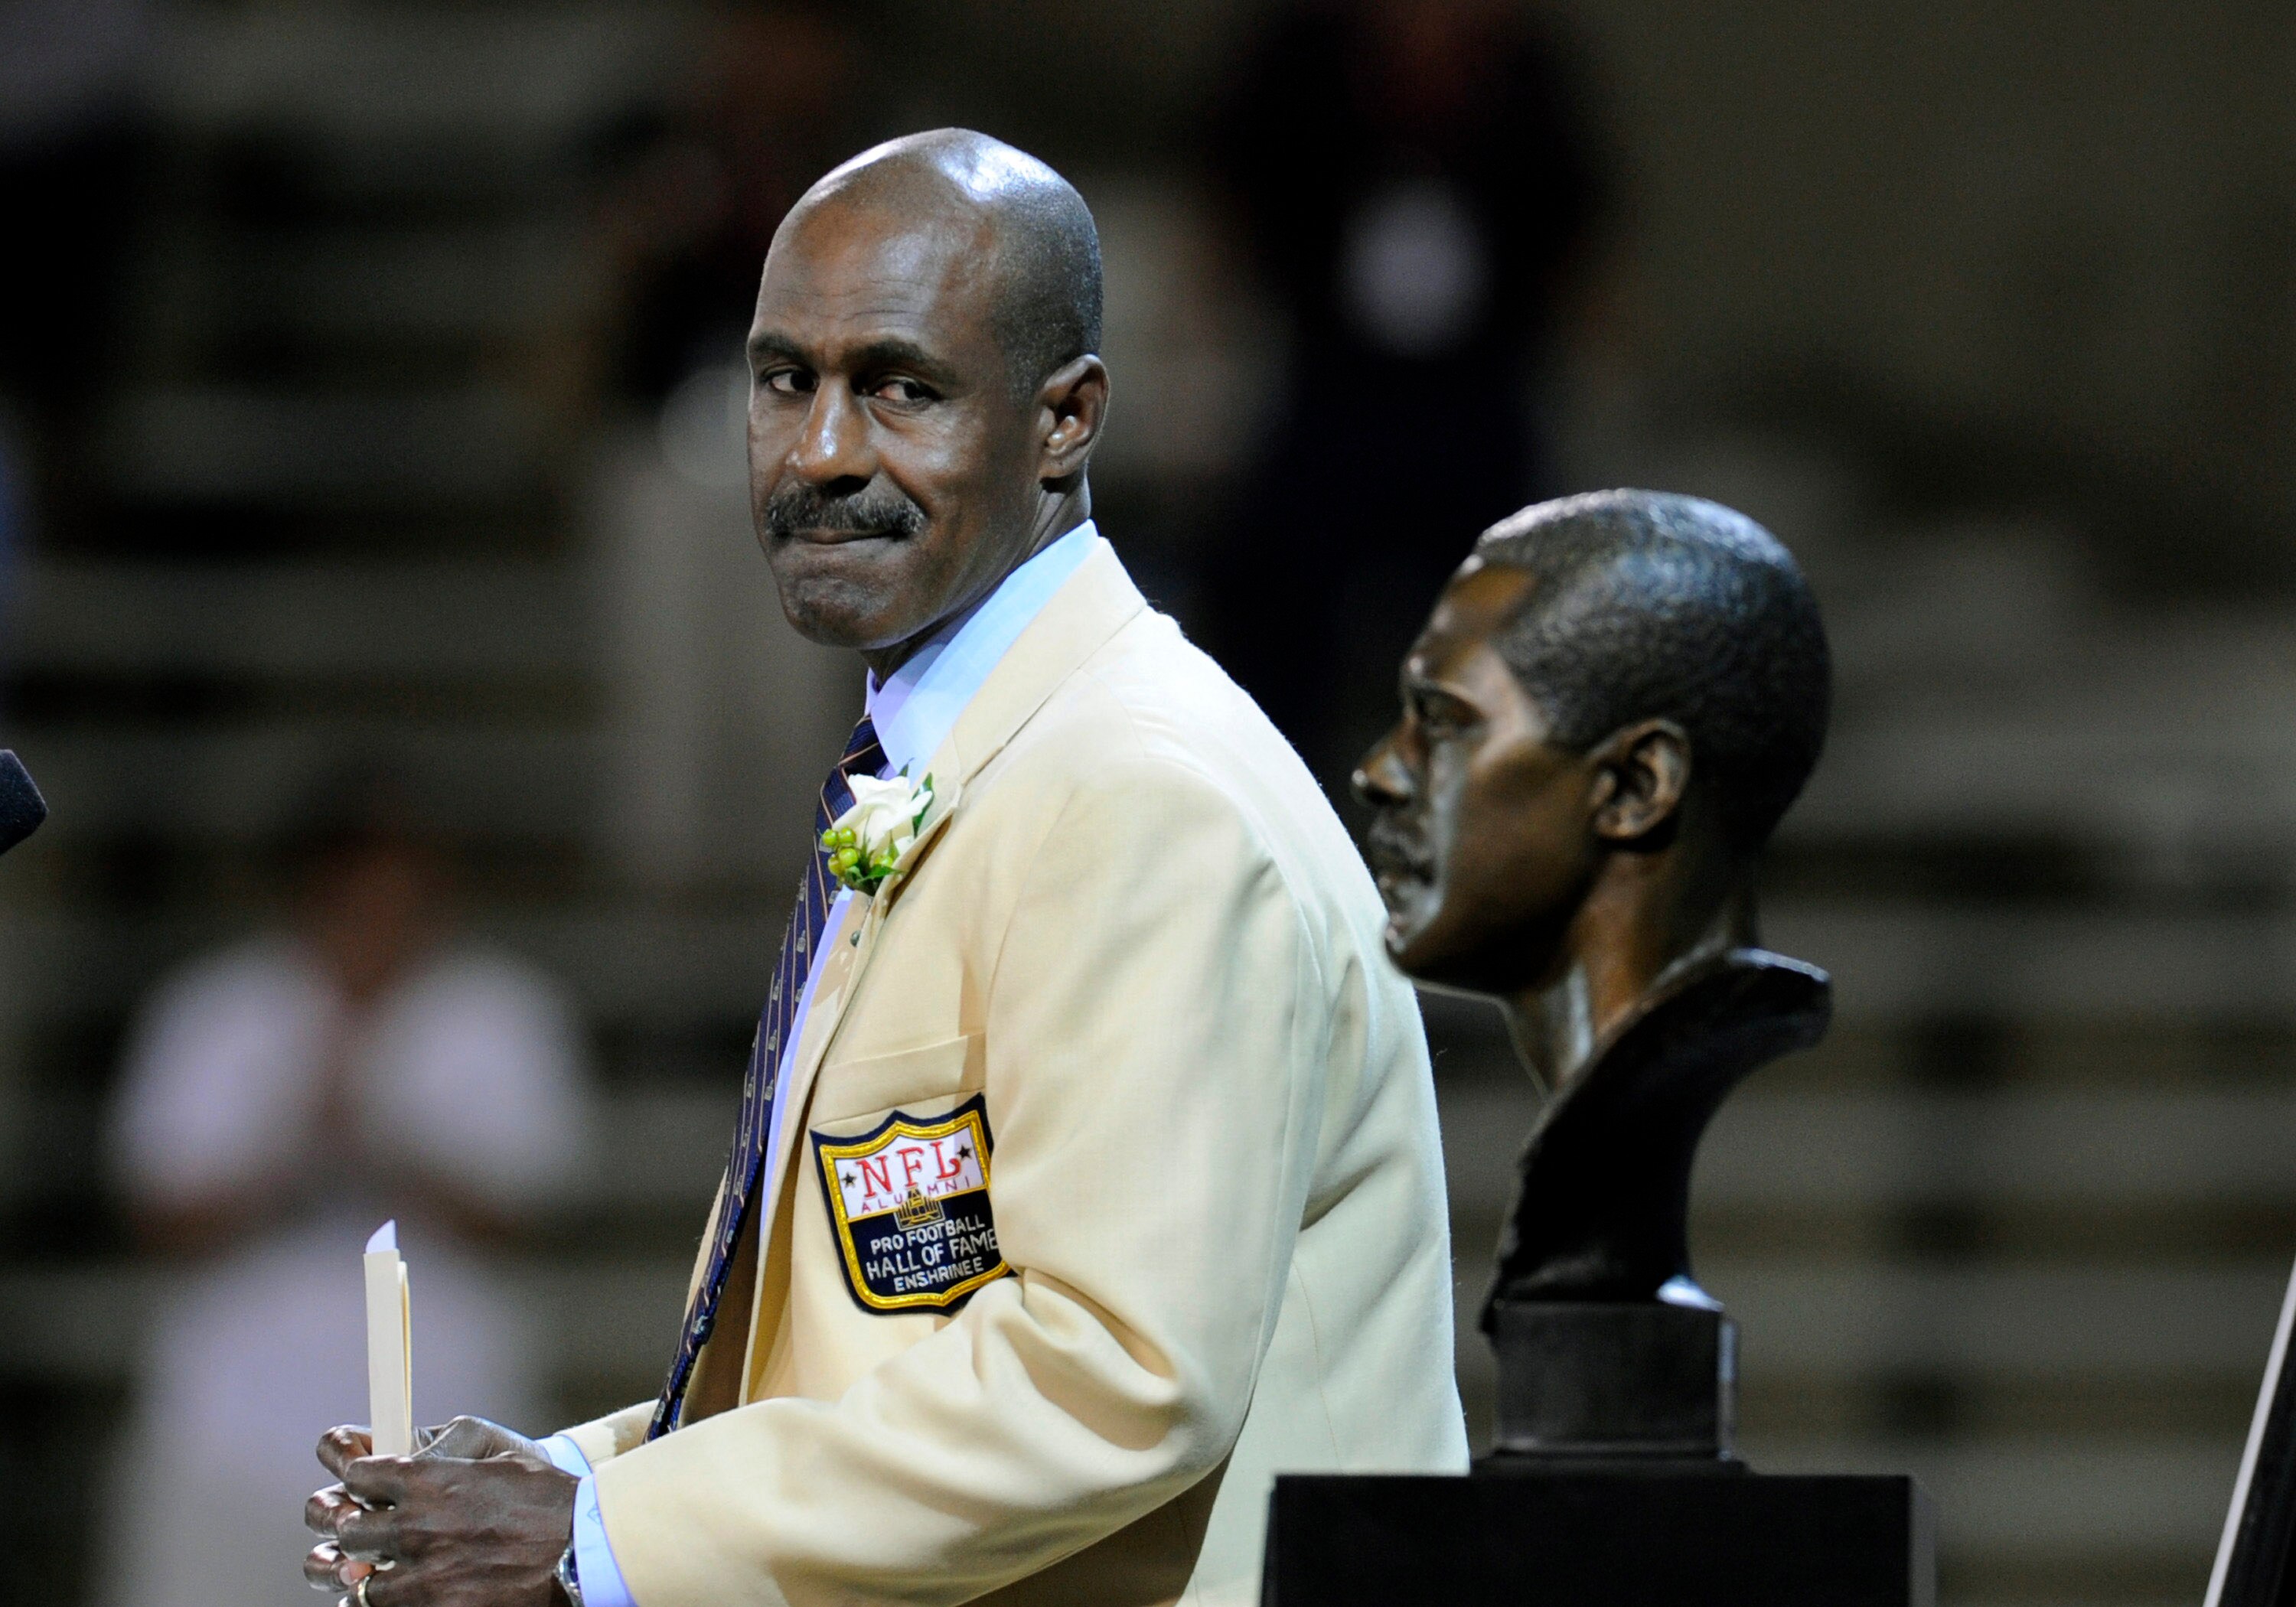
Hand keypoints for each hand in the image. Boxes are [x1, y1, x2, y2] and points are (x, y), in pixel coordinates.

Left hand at [304, 1417, 576, 1605]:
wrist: (582, 1547)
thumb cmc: (548, 1502)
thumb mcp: (499, 1462)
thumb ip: (451, 1468)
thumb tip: (423, 1462)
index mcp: (430, 1480)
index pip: (360, 1475)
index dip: (355, 1480)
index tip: (360, 1486)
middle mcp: (415, 1525)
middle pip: (349, 1528)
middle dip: (351, 1528)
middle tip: (362, 1533)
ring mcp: (421, 1574)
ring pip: (357, 1580)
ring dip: (360, 1576)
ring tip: (367, 1576)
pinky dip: (378, 1605)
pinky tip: (387, 1599)